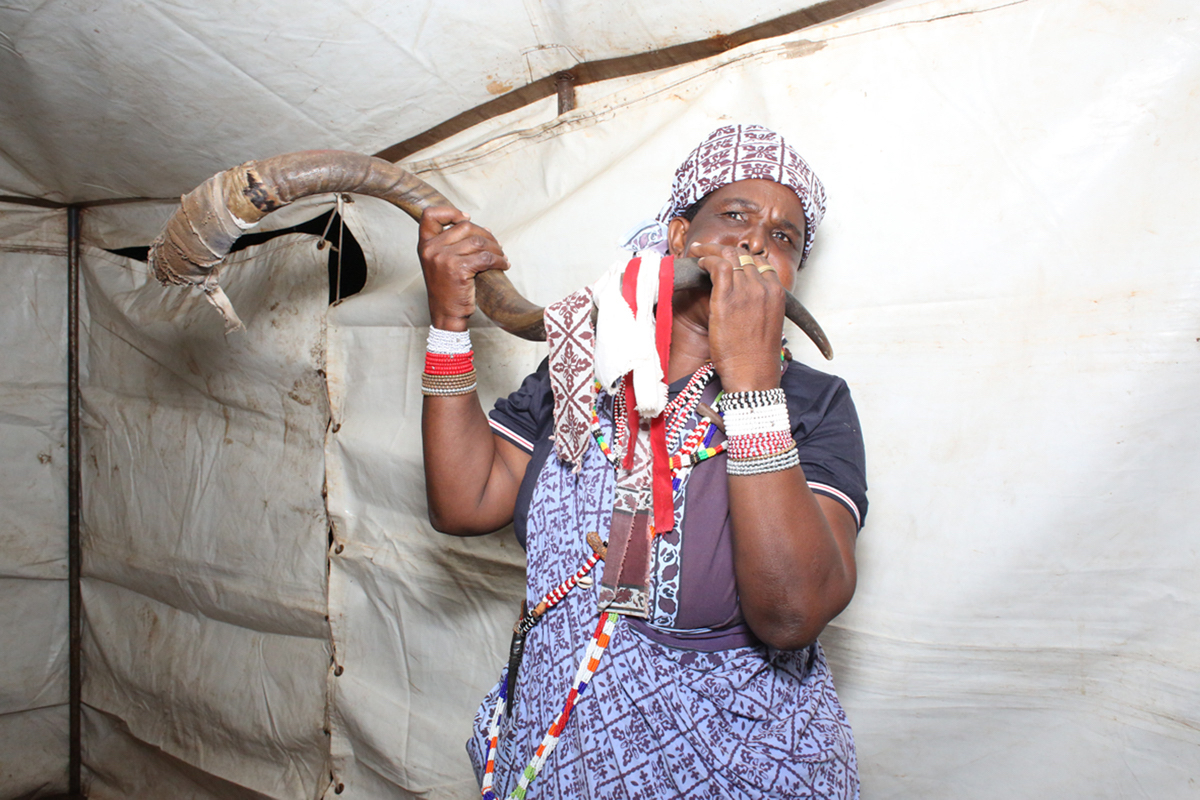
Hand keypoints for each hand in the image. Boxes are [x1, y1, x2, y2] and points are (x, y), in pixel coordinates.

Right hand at [418, 206, 509, 330]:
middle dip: (485, 234)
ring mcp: (443, 259)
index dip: (450, 212)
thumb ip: (452, 244)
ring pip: (478, 241)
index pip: (430, 214)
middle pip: (465, 226)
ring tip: (502, 256)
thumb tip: (480, 227)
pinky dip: (500, 260)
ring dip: (496, 248)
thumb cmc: (447, 289)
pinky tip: (504, 265)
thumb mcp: (440, 262)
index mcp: (425, 245)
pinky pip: (486, 258)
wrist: (446, 314)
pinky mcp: (458, 270)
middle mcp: (431, 249)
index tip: (467, 218)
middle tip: (496, 246)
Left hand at [689, 242, 785, 391]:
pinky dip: (706, 260)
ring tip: (697, 252)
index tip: (728, 257)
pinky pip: (717, 266)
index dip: (741, 256)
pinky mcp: (727, 297)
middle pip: (743, 255)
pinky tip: (699, 263)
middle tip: (706, 250)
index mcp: (777, 293)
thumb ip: (759, 306)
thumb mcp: (767, 324)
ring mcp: (746, 290)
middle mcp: (763, 287)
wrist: (753, 373)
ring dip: (710, 251)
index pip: (760, 262)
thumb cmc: (757, 357)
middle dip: (723, 250)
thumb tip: (745, 300)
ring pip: (729, 256)